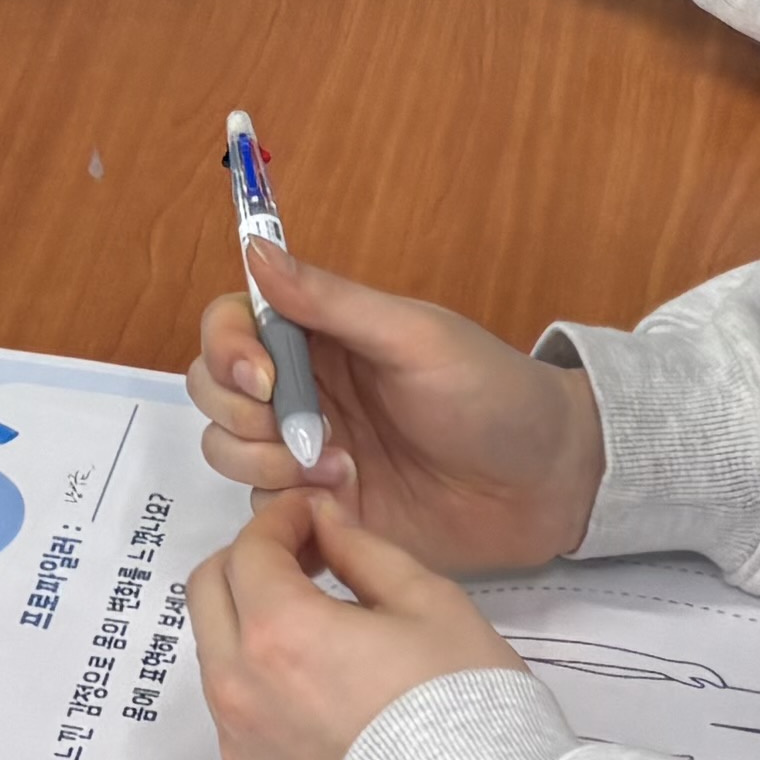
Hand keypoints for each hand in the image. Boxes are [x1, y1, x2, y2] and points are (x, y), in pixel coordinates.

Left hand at [188, 493, 527, 759]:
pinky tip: (327, 712)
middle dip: (249, 564)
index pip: (249, 549)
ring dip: (253, 633)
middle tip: (304, 563)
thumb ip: (363, 550)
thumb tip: (324, 521)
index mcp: (278, 632)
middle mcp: (239, 691)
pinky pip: (240, 729)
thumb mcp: (430, 603)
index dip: (280, 520)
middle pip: (208, 595)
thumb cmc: (464, 709)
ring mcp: (239, 752)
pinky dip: (267, 701)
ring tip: (322, 641)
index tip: (311, 517)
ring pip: (218, 664)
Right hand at [190, 239, 599, 574]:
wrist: (545, 484)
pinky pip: (262, 507)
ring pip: (227, 451)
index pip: (232, 324)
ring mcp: (306, 452)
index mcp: (320, 336)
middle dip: (241, 414)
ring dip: (266, 462)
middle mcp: (303, 390)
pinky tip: (345, 503)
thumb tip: (255, 249)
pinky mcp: (320, 511)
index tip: (263, 378)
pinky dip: (288, 507)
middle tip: (307, 432)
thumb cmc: (492, 395)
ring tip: (339, 470)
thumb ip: (331, 301)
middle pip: (215, 391)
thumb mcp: (414, 338)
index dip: (229, 348)